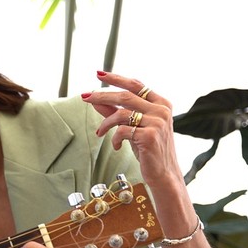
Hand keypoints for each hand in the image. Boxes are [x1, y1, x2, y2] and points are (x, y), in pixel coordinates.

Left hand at [83, 70, 184, 188]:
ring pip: (121, 114)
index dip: (116, 79)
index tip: (98, 74)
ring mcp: (157, 122)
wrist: (163, 173)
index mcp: (161, 103)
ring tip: (99, 132)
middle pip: (125, 96)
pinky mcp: (150, 136)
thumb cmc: (148, 149)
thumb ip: (115, 112)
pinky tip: (116, 146)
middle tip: (85, 97)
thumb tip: (95, 99)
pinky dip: (114, 139)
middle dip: (102, 96)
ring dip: (105, 123)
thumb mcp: (132, 127)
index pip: (136, 85)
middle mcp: (161, 110)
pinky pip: (122, 131)